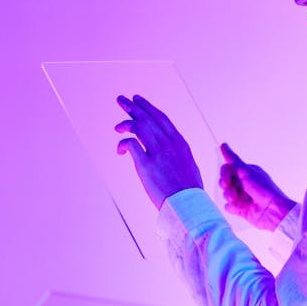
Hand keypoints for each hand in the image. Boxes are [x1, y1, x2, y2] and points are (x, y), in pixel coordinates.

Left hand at [115, 94, 203, 208]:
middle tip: (122, 100)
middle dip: (133, 107)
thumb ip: (179, 156)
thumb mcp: (189, 166)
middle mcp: (169, 144)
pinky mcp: (146, 165)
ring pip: (138, 126)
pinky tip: (120, 150)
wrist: (188, 205)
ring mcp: (157, 153)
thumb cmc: (189, 192)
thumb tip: (173, 155)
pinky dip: (122, 143)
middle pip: (148, 118)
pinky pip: (130, 144)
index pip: (162, 119)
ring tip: (117, 126)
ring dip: (125, 122)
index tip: (138, 100)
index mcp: (180, 143)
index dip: (148, 108)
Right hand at [219, 143, 296, 230]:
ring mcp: (241, 195)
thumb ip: (233, 160)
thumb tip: (224, 145)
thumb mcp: (247, 172)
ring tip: (240, 201)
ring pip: (225, 194)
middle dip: (227, 187)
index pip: (227, 169)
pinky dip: (233, 207)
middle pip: (224, 181)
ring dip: (231, 197)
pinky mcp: (240, 208)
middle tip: (234, 192)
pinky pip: (228, 206)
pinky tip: (241, 208)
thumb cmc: (263, 190)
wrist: (272, 211)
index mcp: (246, 172)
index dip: (224, 174)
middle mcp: (243, 183)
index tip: (226, 180)